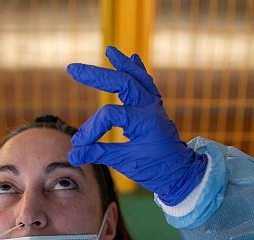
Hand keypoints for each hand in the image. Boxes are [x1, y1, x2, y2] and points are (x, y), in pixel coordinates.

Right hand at [67, 46, 206, 205]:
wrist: (180, 173)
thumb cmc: (156, 168)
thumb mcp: (125, 163)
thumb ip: (99, 153)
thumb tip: (73, 154)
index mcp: (145, 121)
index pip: (110, 114)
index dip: (92, 128)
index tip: (80, 145)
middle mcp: (150, 108)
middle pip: (122, 83)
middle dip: (97, 76)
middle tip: (73, 69)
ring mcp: (154, 105)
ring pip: (137, 78)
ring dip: (122, 64)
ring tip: (110, 52)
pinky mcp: (155, 108)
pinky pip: (146, 83)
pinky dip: (138, 71)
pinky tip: (132, 59)